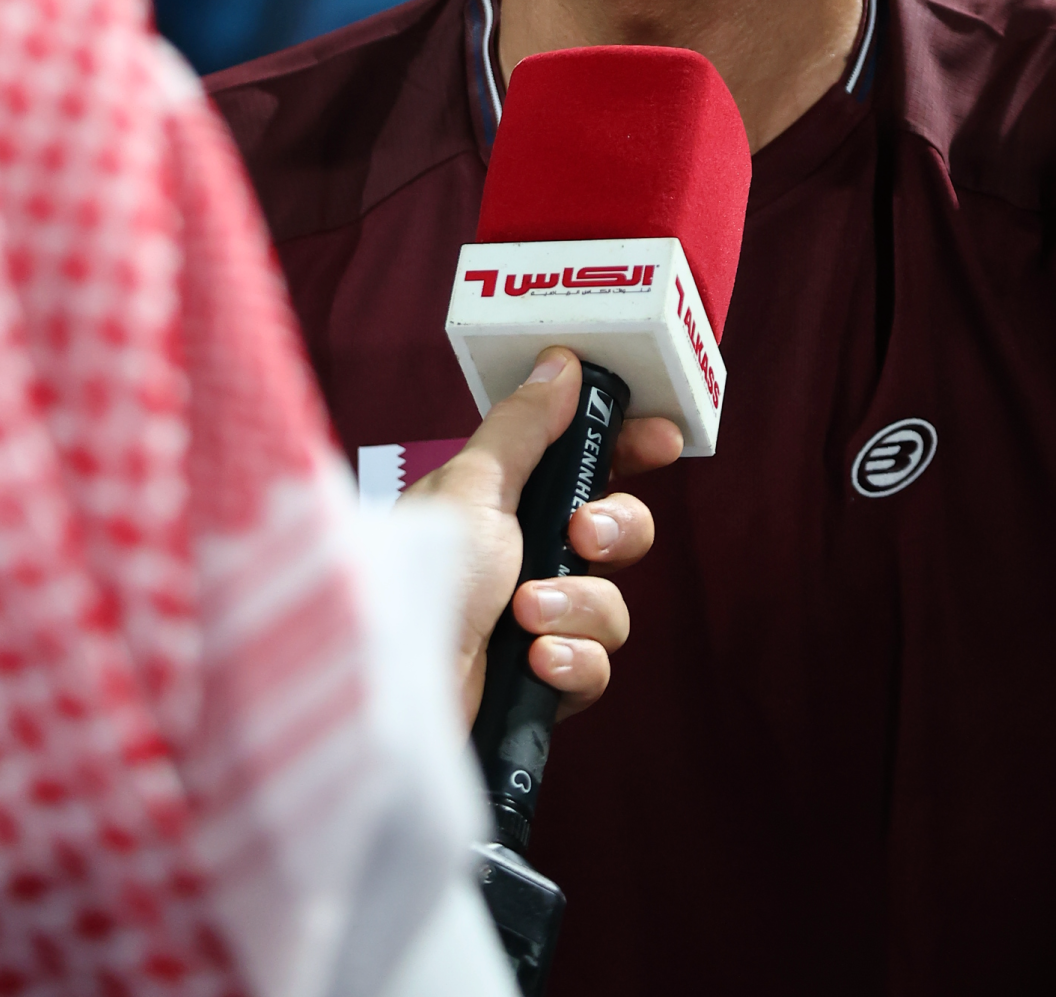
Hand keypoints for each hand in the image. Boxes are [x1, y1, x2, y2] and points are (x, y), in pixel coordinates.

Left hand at [402, 347, 682, 727]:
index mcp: (506, 503)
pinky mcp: (542, 685)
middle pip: (619, 531)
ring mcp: (537, 625)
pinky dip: (572, 661)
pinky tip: (536, 661)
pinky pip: (596, 667)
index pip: (585, 465)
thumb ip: (522, 427)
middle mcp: (526, 559)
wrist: (393, 692)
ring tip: (527, 614)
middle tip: (580, 534)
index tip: (662, 439)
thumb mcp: (472, 488)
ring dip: (578, 604)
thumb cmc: (420, 579)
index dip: (628, 448)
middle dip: (616, 528)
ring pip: (613, 604)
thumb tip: (560, 363)